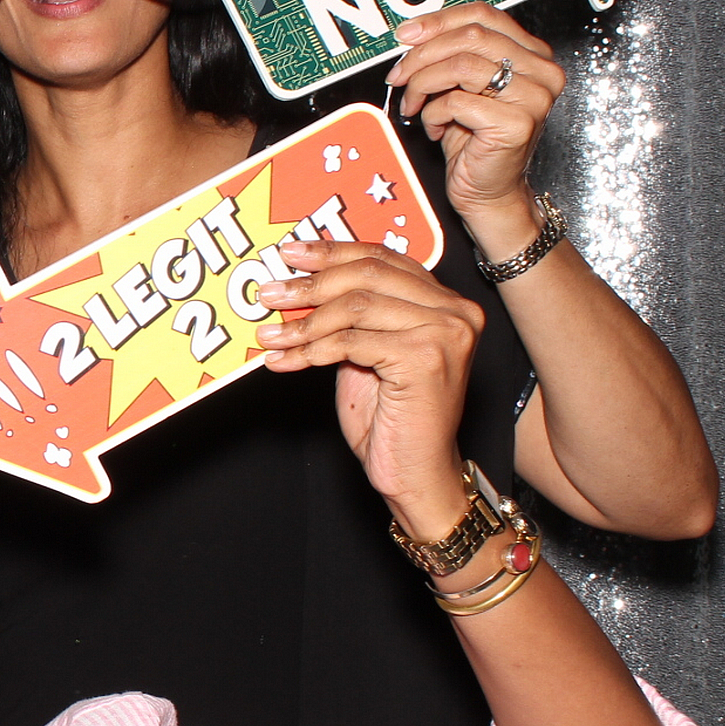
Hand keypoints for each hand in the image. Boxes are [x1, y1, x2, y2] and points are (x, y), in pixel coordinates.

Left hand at [255, 240, 483, 536]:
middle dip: (311, 283)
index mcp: (445, 301)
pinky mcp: (426, 358)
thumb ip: (349, 316)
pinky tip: (285, 361)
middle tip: (269, 292)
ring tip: (270, 335)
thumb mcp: (366, 353)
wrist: (415, 472)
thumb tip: (298, 283)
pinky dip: (311, 350)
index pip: (382, 258)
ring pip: (355, 307)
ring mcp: (445, 332)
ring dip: (303, 322)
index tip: (291, 254)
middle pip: (368, 275)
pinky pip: (351, 342)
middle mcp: (455, 311)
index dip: (333, 252)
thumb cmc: (391, 418)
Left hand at [384, 2, 563, 221]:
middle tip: (398, 74)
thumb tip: (412, 32)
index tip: (405, 34)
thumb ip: (449, 54)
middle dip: (422, 54)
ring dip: (423, 85)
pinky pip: (457, 102)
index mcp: (532, 53)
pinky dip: (433, 114)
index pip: (484, 15)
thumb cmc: (473, 140)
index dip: (439, 20)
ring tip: (415, 105)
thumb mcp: (459, 86)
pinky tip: (436, 128)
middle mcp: (541, 70)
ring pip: (460, 65)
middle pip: (471, 36)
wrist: (488, 191)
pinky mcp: (517, 123)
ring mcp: (534, 97)